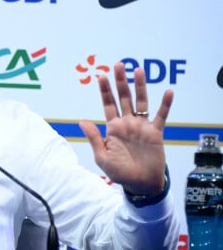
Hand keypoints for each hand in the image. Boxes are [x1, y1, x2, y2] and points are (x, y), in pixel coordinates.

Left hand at [79, 62, 173, 195]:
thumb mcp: (102, 156)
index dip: (105, 90)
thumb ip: (94, 137)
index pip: (108, 104)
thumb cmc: (119, 172)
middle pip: (124, 98)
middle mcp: (127, 123)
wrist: (140, 184)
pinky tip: (168, 92)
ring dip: (140, 86)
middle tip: (119, 65)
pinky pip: (161, 116)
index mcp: (113, 127)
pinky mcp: (155, 133)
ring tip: (138, 70)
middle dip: (120, 82)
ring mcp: (141, 126)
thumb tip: (82, 120)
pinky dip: (165, 104)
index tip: (101, 76)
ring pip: (141, 102)